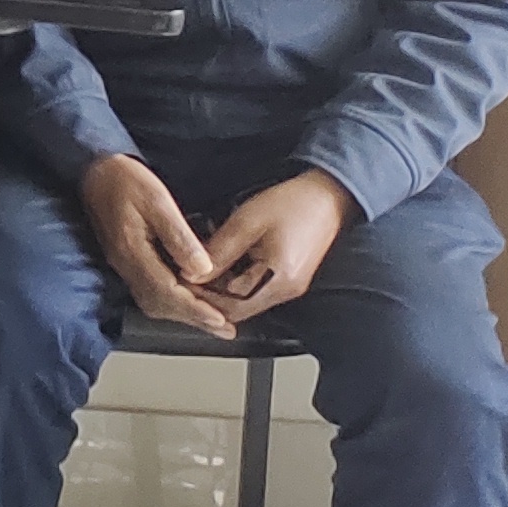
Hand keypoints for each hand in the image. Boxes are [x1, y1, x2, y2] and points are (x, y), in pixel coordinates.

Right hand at [77, 153, 234, 335]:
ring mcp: (123, 263)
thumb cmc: (125, 179)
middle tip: (225, 329)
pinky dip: (172, 302)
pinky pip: (149, 291)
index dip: (195, 308)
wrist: (93, 169)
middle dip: (193, 319)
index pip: (166, 291)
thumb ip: (179, 236)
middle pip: (160, 304)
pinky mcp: (125, 259)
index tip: (221, 320)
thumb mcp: (158, 200)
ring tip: (212, 320)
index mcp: (132, 250)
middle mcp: (125, 264)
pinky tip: (188, 299)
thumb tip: (202, 269)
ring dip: (184, 314)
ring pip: (153, 301)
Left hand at [196, 169, 352, 325]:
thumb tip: (191, 274)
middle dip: (210, 298)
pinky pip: (257, 290)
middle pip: (239, 309)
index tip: (181, 284)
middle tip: (185, 278)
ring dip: (222, 290)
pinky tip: (222, 266)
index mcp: (278, 280)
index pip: (232, 307)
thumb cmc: (290, 204)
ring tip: (199, 270)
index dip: (202, 299)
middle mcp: (287, 291)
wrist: (327, 197)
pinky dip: (236, 283)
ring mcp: (290, 288)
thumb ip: (219, 251)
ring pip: (246, 301)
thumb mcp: (247, 223)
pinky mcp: (289, 280)